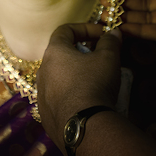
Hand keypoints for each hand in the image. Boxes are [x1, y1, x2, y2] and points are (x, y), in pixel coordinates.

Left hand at [36, 23, 121, 150]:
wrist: (84, 127)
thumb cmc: (94, 84)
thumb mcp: (108, 58)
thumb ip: (110, 42)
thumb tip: (113, 33)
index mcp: (54, 52)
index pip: (65, 30)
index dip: (85, 28)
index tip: (101, 35)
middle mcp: (43, 71)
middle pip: (61, 55)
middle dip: (82, 54)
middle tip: (100, 59)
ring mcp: (41, 94)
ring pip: (59, 78)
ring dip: (76, 76)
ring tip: (96, 82)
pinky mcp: (45, 114)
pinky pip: (59, 99)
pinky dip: (72, 96)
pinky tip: (88, 103)